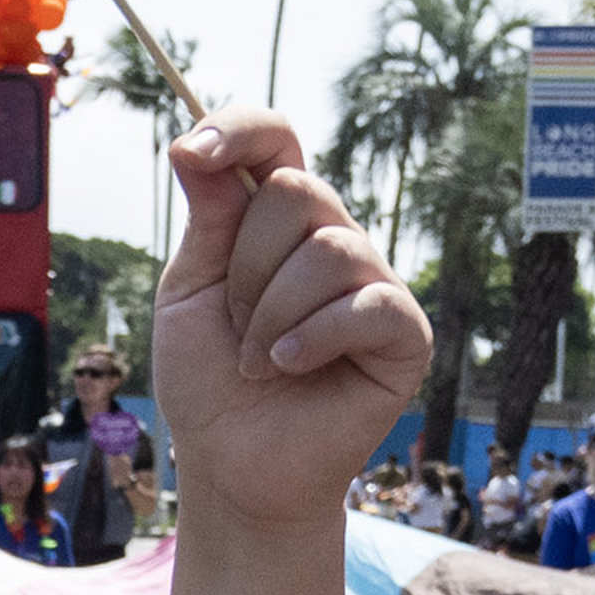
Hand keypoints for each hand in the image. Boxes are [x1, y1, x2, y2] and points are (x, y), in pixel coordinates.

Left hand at [153, 110, 428, 529]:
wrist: (232, 465)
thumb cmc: (211, 379)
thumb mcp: (189, 290)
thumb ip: (206, 218)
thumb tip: (193, 143)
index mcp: (277, 221)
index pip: (277, 140)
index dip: (240, 129)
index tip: (192, 154)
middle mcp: (333, 239)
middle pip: (296, 193)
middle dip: (244, 266)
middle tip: (237, 325)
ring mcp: (373, 284)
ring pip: (327, 250)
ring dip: (271, 314)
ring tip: (259, 362)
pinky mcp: (405, 333)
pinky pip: (365, 304)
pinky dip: (312, 337)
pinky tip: (288, 367)